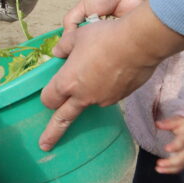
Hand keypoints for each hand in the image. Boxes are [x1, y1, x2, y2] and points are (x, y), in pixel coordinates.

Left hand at [39, 1, 183, 150]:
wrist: (139, 43)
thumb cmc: (104, 38)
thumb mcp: (76, 37)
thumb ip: (63, 47)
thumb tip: (57, 52)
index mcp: (67, 83)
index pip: (49, 99)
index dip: (47, 96)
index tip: (48, 94)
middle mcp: (83, 96)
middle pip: (63, 119)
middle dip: (52, 133)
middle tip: (44, 145)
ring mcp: (103, 100)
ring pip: (89, 102)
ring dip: (88, 95)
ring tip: (98, 68)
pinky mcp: (121, 97)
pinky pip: (107, 95)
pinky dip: (106, 87)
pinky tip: (113, 70)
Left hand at [154, 116, 183, 173]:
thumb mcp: (178, 121)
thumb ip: (168, 123)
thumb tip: (157, 124)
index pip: (181, 143)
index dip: (175, 146)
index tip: (166, 148)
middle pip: (181, 159)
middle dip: (170, 162)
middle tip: (158, 163)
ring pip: (180, 165)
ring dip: (169, 169)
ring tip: (158, 169)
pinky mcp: (183, 159)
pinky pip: (178, 167)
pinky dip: (170, 170)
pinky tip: (161, 170)